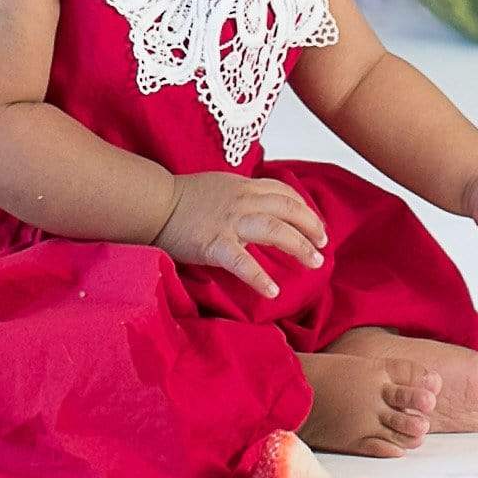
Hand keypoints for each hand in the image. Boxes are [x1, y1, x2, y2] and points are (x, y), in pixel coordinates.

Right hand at [152, 172, 327, 297]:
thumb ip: (242, 195)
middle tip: (323, 245)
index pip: (284, 192)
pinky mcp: (214, 244)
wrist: (154, 205)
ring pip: (275, 230)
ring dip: (299, 246)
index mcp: (243, 187)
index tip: (316, 224)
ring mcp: (230, 221)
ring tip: (314, 263)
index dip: (304, 208)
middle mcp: (242, 200)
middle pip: (288, 209)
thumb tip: (262, 208)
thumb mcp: (219, 187)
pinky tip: (273, 291)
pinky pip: (242, 261)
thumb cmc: (182, 198)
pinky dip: (259, 276)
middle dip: (311, 227)